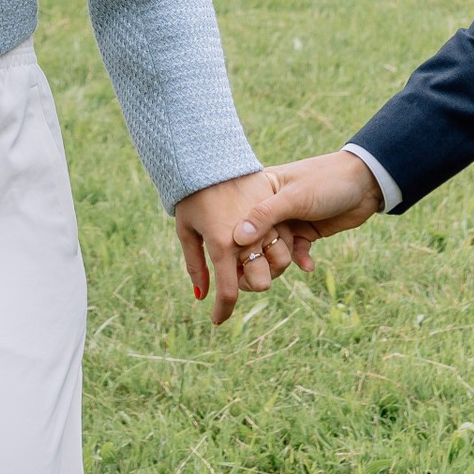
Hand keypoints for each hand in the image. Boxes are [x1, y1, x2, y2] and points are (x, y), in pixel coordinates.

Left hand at [171, 172, 294, 325]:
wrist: (210, 153)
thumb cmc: (191, 193)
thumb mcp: (186, 228)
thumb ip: (195, 264)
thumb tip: (201, 295)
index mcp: (223, 244)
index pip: (229, 291)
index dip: (223, 311)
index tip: (217, 321)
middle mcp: (249, 237)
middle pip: (260, 281)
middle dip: (251, 285)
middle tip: (235, 273)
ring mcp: (266, 221)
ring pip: (279, 262)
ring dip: (269, 267)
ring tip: (250, 255)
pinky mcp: (276, 207)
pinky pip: (288, 239)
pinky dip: (285, 249)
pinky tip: (273, 245)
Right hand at [226, 146, 383, 274]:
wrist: (366, 183)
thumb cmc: (326, 180)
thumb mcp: (294, 198)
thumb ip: (265, 216)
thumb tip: (237, 238)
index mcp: (262, 188)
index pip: (239, 217)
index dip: (236, 239)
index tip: (234, 261)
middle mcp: (271, 205)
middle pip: (256, 237)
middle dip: (258, 255)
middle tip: (257, 276)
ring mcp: (289, 219)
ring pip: (275, 247)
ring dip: (279, 260)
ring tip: (281, 271)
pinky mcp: (306, 231)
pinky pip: (296, 251)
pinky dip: (300, 259)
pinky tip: (308, 266)